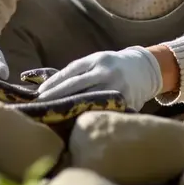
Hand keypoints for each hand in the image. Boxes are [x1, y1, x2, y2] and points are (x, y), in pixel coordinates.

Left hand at [36, 47, 161, 109]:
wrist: (144, 69)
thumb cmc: (110, 67)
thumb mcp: (96, 62)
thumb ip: (77, 73)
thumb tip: (47, 87)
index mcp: (97, 60)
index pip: (71, 72)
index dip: (54, 83)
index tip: (39, 93)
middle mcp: (107, 72)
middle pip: (78, 85)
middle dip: (58, 96)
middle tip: (41, 106)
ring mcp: (118, 87)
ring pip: (91, 99)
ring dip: (72, 108)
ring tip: (56, 116)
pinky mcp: (127, 101)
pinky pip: (106, 110)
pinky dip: (92, 116)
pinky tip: (78, 124)